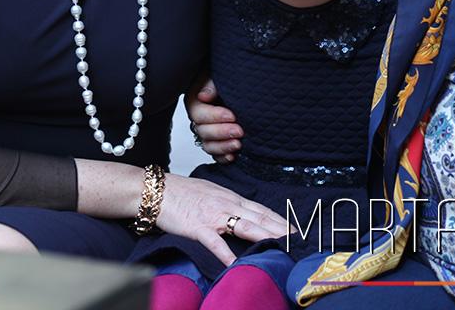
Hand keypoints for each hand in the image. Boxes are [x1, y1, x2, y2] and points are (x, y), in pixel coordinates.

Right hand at [156, 173, 285, 264]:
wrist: (154, 189)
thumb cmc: (179, 192)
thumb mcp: (209, 193)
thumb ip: (226, 203)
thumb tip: (239, 213)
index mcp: (229, 197)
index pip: (260, 209)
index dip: (280, 219)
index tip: (296, 229)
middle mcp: (226, 204)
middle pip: (260, 217)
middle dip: (281, 229)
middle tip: (299, 240)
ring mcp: (213, 215)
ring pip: (245, 226)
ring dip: (266, 237)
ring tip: (282, 247)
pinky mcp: (198, 227)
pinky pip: (215, 242)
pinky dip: (227, 254)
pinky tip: (237, 264)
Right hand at [185, 78, 243, 162]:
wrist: (246, 82)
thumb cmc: (230, 75)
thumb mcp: (218, 74)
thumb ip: (211, 84)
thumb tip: (203, 96)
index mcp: (196, 100)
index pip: (198, 113)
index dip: (214, 117)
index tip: (232, 115)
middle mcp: (201, 118)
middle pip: (202, 131)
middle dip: (221, 132)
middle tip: (240, 131)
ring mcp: (210, 131)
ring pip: (208, 145)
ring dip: (223, 147)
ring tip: (238, 144)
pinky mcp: (219, 141)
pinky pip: (216, 154)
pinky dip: (223, 157)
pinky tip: (233, 156)